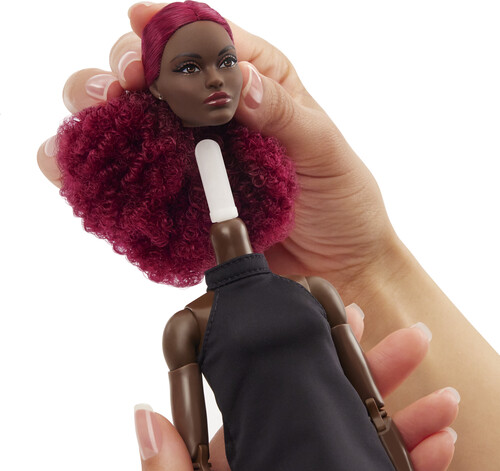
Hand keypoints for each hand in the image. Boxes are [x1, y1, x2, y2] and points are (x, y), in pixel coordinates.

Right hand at [37, 2, 394, 292]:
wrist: (336, 261)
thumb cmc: (340, 199)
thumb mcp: (322, 149)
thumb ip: (282, 114)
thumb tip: (238, 80)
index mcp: (256, 81)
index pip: (204, 38)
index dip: (166, 29)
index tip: (140, 29)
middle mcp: (215, 111)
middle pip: (153, 70)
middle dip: (126, 67)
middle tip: (120, 86)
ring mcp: (192, 153)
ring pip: (127, 116)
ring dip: (97, 110)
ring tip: (93, 117)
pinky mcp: (179, 194)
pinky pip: (129, 175)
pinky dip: (96, 168)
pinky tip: (80, 168)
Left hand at [134, 306, 457, 470]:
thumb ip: (172, 470)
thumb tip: (144, 411)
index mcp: (249, 457)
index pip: (285, 395)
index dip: (318, 356)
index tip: (343, 322)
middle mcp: (290, 462)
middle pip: (338, 408)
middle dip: (377, 372)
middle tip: (408, 339)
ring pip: (373, 443)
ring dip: (411, 418)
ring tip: (440, 394)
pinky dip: (417, 464)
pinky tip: (441, 445)